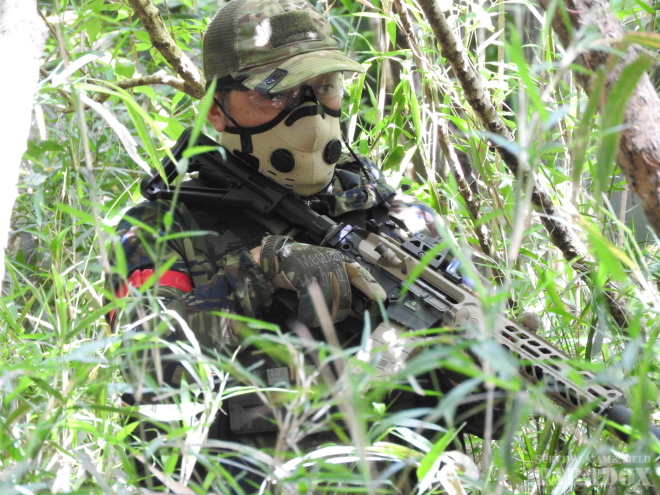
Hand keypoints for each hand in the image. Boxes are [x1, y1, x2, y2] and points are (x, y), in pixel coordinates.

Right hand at [258, 235, 385, 326]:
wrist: (273, 257)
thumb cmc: (297, 264)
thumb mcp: (320, 267)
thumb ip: (334, 280)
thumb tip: (348, 303)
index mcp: (337, 260)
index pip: (358, 272)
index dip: (371, 286)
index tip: (382, 298)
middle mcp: (330, 263)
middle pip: (344, 294)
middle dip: (341, 311)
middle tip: (334, 318)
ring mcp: (318, 269)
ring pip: (329, 300)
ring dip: (323, 315)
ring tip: (317, 320)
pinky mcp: (304, 278)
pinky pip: (311, 302)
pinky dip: (307, 314)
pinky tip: (304, 317)